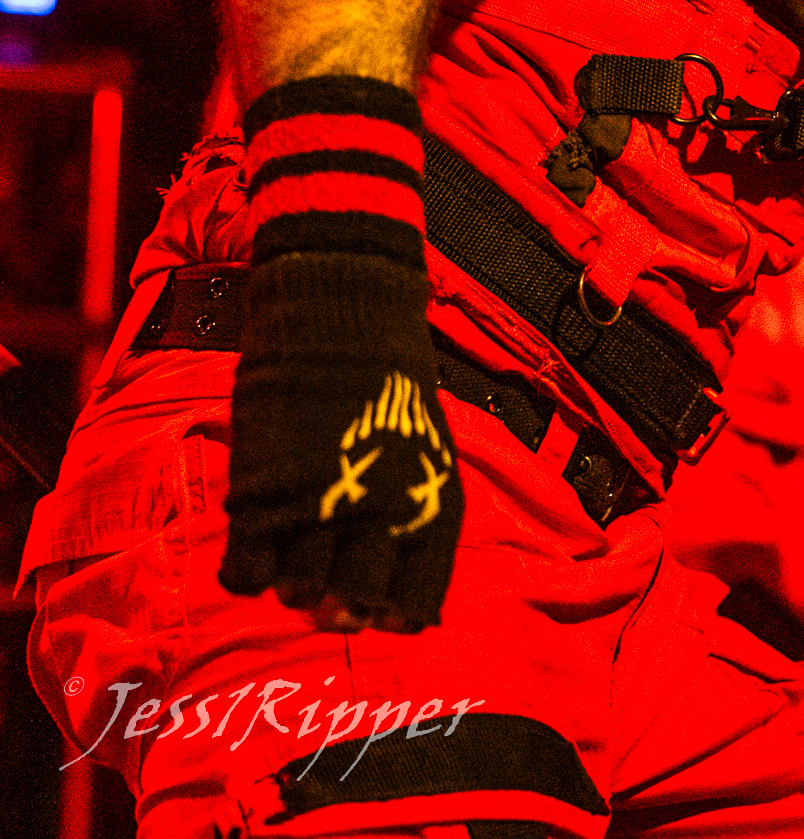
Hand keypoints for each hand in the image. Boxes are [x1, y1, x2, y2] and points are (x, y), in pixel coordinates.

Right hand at [220, 252, 463, 631]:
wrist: (341, 316)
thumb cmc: (388, 385)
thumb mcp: (427, 451)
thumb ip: (417, 516)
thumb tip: (404, 594)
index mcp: (429, 505)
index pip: (416, 603)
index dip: (395, 614)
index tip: (382, 608)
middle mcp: (378, 516)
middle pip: (353, 607)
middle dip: (340, 607)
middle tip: (329, 590)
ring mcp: (317, 508)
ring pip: (297, 595)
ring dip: (294, 585)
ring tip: (295, 552)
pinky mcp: (261, 496)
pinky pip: (246, 576)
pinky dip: (249, 572)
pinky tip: (258, 542)